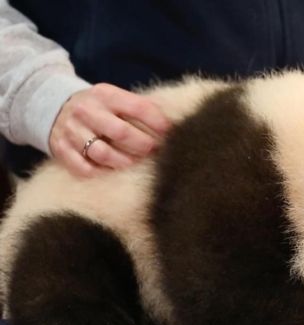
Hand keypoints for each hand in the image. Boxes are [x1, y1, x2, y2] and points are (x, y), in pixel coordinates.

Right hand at [49, 83, 170, 176]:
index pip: (138, 107)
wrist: (52, 106)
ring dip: (125, 162)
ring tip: (135, 163)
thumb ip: (137, 107)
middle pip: (121, 133)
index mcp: (105, 94)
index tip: (170, 133)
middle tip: (155, 151)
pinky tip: (112, 170)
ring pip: (103, 154)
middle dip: (143, 145)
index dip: (157, 122)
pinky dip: (101, 173)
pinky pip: (84, 168)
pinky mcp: (61, 149)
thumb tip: (172, 124)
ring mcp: (72, 131)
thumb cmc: (98, 107)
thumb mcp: (114, 98)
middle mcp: (87, 111)